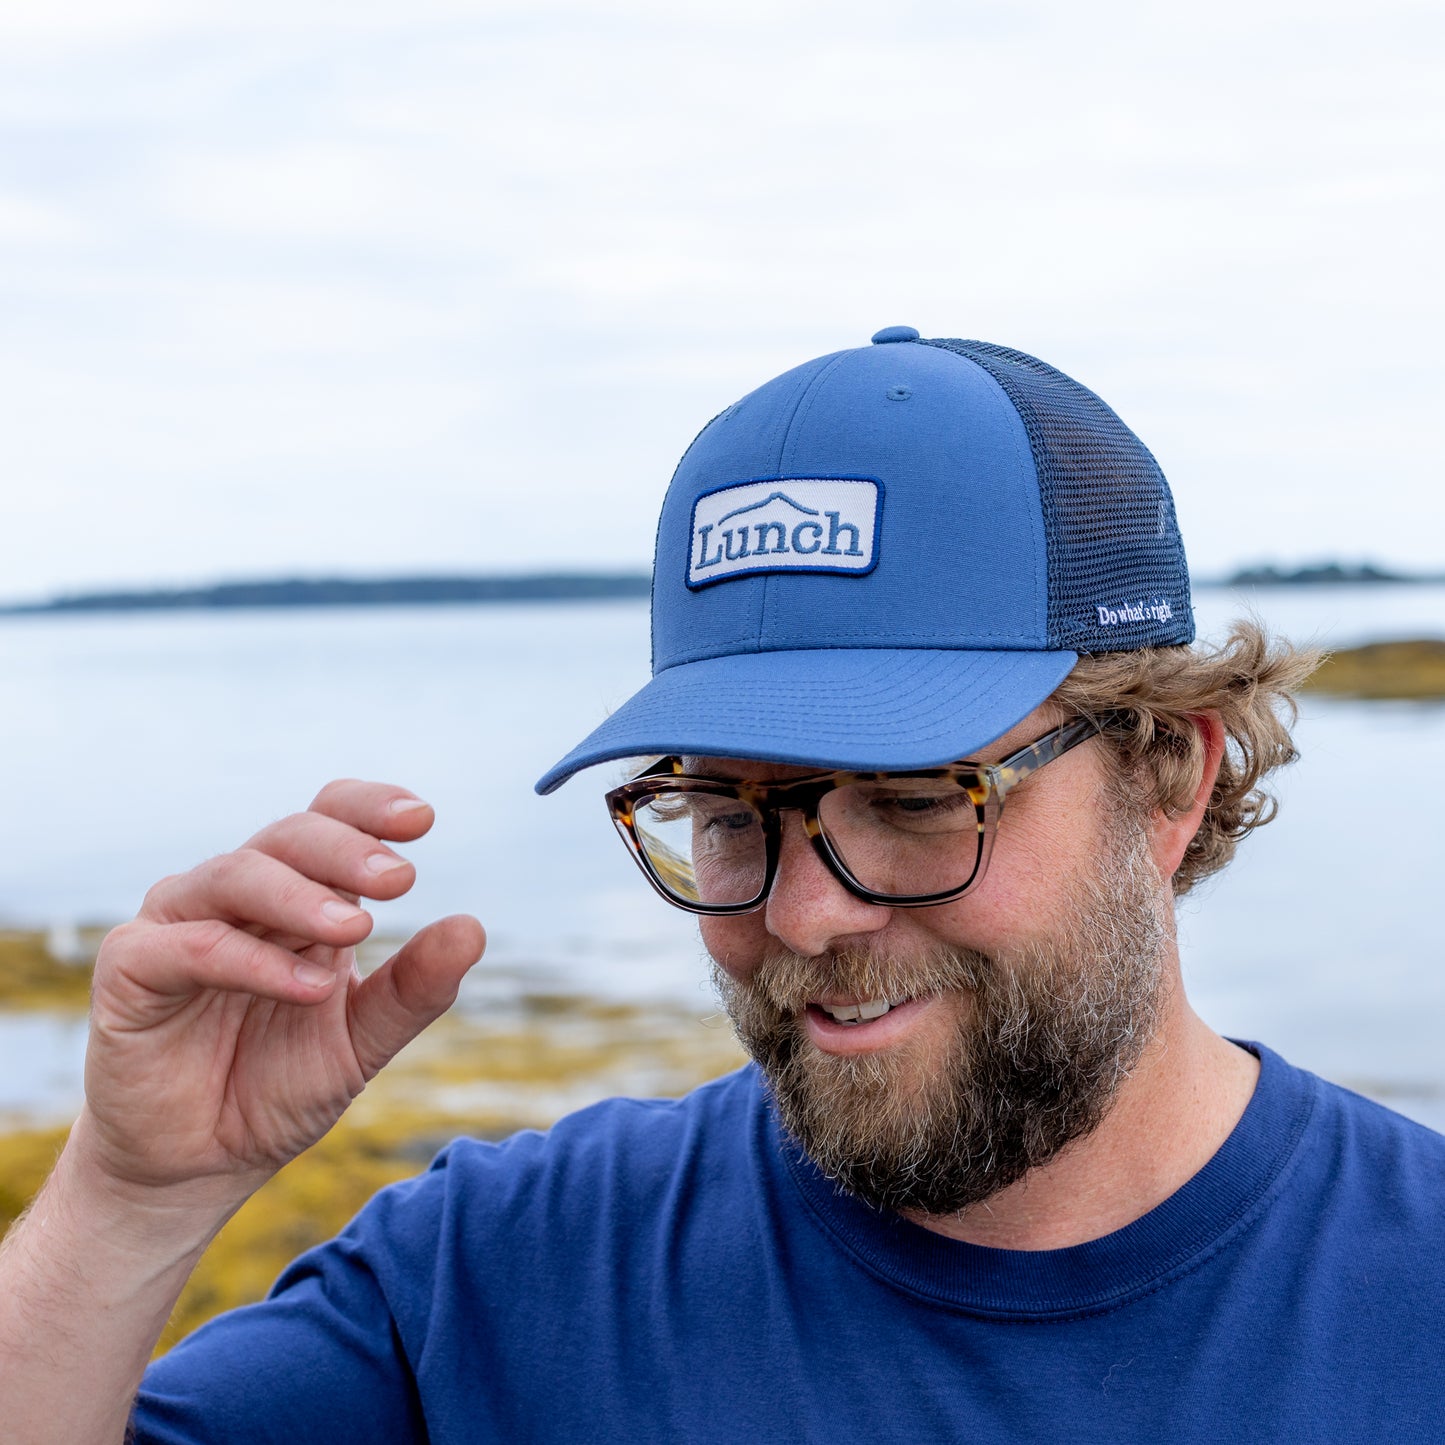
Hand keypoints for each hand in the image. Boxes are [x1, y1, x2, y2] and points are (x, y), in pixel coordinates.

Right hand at [76, 780, 485, 1205]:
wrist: (200, 1166)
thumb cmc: (277, 1086)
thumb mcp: (362, 1040)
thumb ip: (414, 989)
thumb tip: (473, 927)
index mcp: (295, 895)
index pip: (328, 820)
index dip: (369, 808)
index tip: (423, 818)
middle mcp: (237, 895)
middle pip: (288, 837)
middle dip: (347, 850)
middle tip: (400, 879)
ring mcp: (179, 923)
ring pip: (236, 875)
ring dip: (300, 897)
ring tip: (356, 928)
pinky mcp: (132, 969)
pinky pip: (192, 947)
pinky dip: (253, 961)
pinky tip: (308, 987)